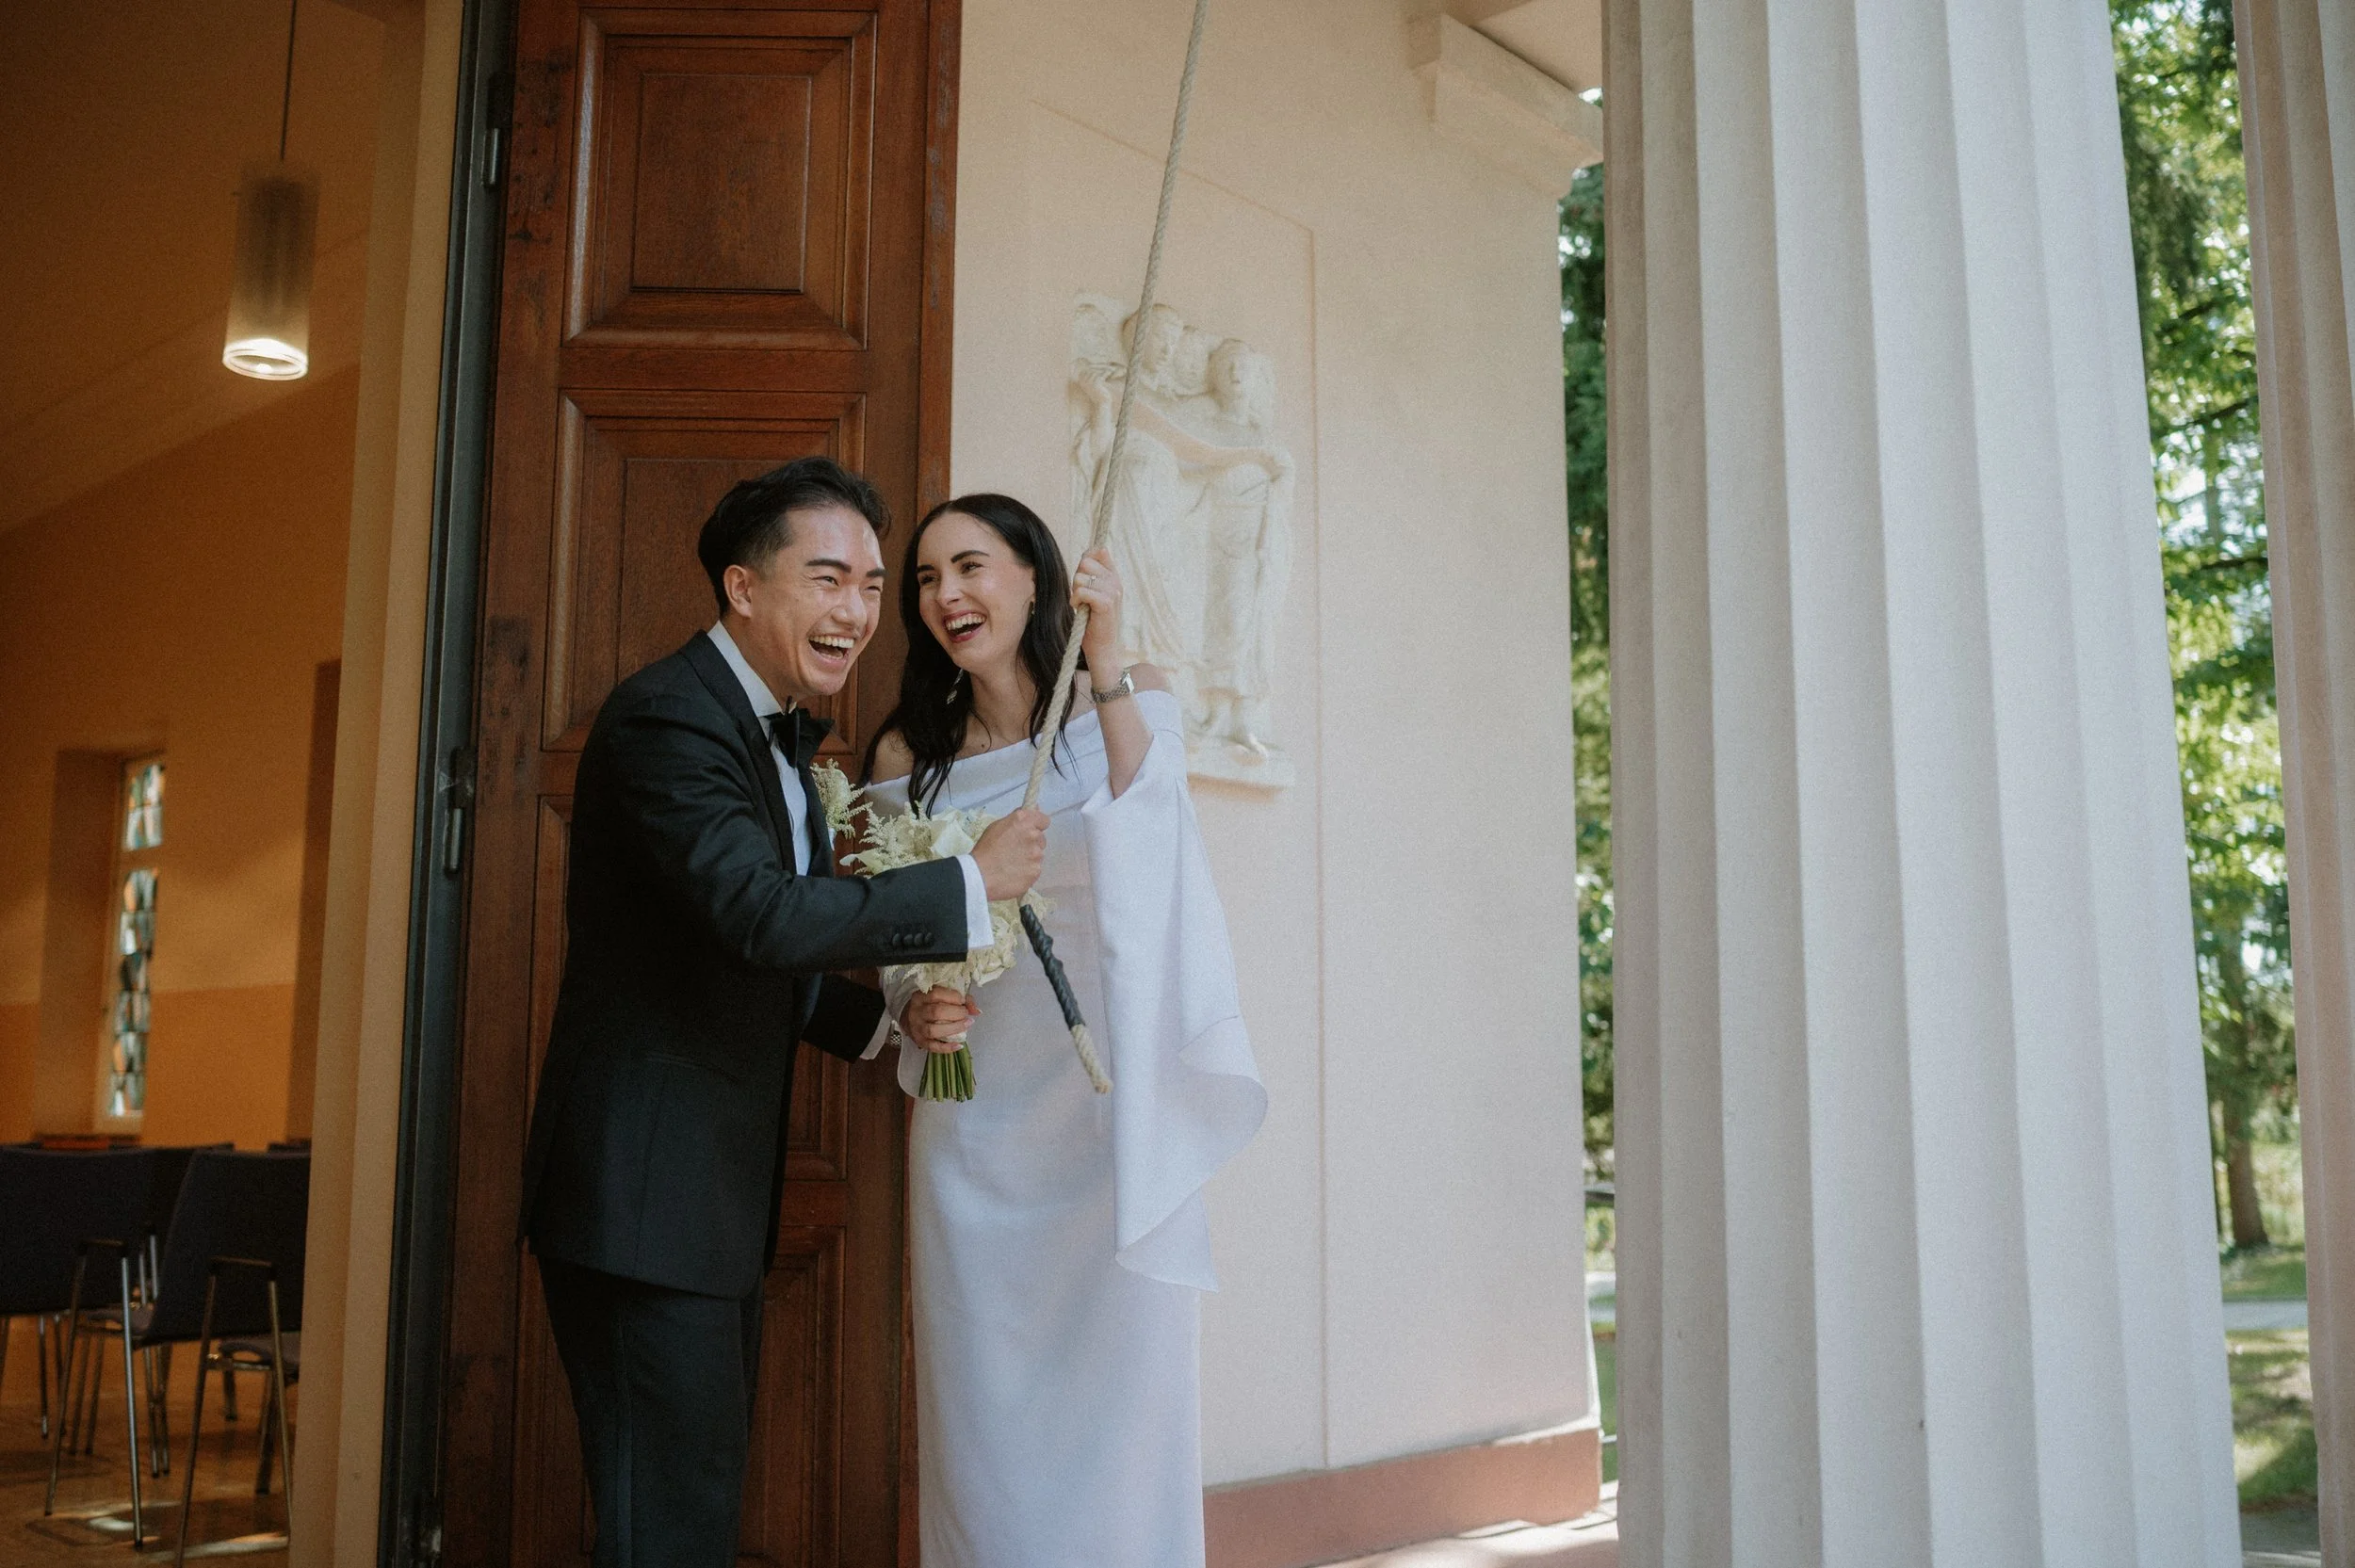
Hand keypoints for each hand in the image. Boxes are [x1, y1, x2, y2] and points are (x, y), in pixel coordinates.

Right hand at [900, 986, 976, 1052]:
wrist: (907, 1017)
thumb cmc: (928, 1005)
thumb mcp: (940, 996)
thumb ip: (960, 999)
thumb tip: (976, 1011)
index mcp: (921, 996)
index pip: (936, 994)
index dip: (953, 997)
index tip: (963, 1001)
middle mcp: (917, 1012)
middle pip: (936, 1012)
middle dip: (956, 1013)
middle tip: (966, 1015)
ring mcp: (917, 1028)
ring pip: (933, 1030)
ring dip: (953, 1028)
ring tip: (966, 1025)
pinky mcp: (919, 1042)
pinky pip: (932, 1047)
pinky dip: (947, 1048)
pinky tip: (959, 1045)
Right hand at [971, 806, 1047, 900]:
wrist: (980, 875)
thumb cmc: (986, 849)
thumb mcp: (997, 826)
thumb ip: (1017, 818)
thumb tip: (1035, 808)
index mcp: (1023, 821)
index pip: (1043, 820)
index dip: (1037, 825)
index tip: (1030, 830)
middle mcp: (1033, 835)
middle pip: (1041, 839)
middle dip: (1031, 843)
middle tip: (1015, 849)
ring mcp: (1036, 854)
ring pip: (1038, 854)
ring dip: (1029, 857)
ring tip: (1012, 863)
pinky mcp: (1036, 870)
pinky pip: (1035, 869)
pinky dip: (1027, 871)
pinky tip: (1014, 872)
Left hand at [1072, 547, 1123, 666]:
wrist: (1103, 647)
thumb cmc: (1094, 621)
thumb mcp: (1093, 593)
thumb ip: (1090, 576)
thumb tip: (1085, 557)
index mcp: (1114, 576)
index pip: (1099, 551)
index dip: (1086, 559)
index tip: (1083, 576)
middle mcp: (1116, 581)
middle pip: (1085, 563)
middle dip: (1076, 578)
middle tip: (1081, 595)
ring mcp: (1113, 592)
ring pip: (1081, 578)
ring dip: (1075, 592)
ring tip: (1081, 604)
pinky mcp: (1106, 603)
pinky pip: (1083, 591)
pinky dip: (1076, 600)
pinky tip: (1079, 609)